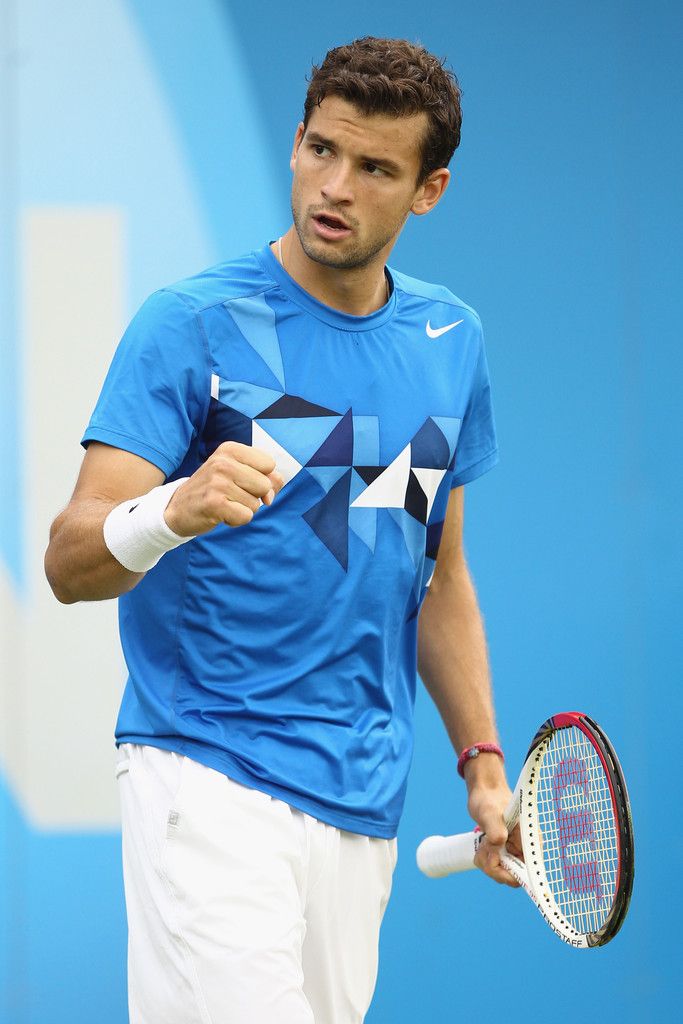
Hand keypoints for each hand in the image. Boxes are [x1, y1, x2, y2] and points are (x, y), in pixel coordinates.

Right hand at [164, 441, 284, 534]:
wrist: (178, 507)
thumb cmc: (214, 489)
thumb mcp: (238, 474)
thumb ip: (265, 478)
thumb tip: (271, 495)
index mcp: (230, 449)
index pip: (269, 464)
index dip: (263, 478)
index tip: (243, 482)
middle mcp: (222, 462)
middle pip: (265, 485)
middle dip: (254, 496)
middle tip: (231, 495)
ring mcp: (217, 482)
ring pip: (256, 504)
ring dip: (243, 509)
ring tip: (224, 503)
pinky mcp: (214, 503)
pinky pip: (246, 516)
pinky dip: (236, 520)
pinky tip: (220, 513)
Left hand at [465, 759, 522, 887]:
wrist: (484, 792)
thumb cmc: (489, 799)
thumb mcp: (490, 814)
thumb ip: (496, 831)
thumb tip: (499, 845)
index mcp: (530, 840)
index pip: (528, 871)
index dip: (511, 874)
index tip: (494, 862)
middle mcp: (525, 848)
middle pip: (513, 876)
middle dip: (494, 866)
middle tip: (484, 848)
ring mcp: (514, 851)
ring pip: (502, 872)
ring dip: (487, 861)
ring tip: (483, 842)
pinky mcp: (505, 851)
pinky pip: (495, 866)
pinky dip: (485, 860)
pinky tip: (482, 845)